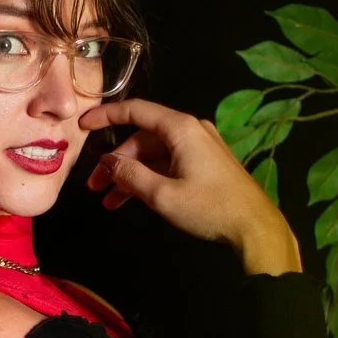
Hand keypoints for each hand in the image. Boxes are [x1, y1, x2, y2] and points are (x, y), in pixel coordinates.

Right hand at [80, 99, 301, 273]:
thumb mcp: (163, 195)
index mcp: (180, 129)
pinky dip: (148, 179)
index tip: (82, 126)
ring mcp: (198, 147)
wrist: (254, 227)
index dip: (105, 116)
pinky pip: (167, 164)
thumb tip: (107, 162)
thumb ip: (130, 175)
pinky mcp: (203, 164)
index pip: (135, 111)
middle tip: (94, 186)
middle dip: (115, 161)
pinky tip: (130, 200)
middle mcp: (189, 131)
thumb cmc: (209, 207)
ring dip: (129, 175)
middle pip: (141, 138)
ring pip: (153, 155)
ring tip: (108, 201)